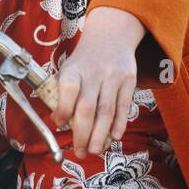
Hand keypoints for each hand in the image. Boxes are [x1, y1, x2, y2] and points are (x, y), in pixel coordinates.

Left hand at [52, 6, 145, 158]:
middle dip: (83, 134)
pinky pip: (124, 106)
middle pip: (87, 108)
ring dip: (101, 135)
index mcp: (74, 69)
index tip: (59, 125)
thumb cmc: (85, 60)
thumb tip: (60, 123)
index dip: (63, 110)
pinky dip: (119, 124)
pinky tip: (115, 137)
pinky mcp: (129, 81)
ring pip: (107, 111)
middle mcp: (94, 73)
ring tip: (95, 151)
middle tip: (80, 152)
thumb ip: (63, 94)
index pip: (67, 89)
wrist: (111, 36)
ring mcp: (113, 77)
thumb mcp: (69, 68)